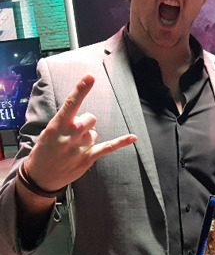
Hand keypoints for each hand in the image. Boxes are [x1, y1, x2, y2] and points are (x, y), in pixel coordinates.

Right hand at [24, 74, 136, 191]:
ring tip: (74, 147)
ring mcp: (81, 148)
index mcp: (57, 126)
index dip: (81, 90)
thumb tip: (83, 118)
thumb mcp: (48, 132)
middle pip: (91, 118)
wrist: (41, 177)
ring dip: (88, 136)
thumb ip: (65, 122)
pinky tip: (133, 137)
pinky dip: (121, 142)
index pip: (71, 104)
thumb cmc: (44, 151)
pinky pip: (109, 147)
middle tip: (73, 134)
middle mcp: (70, 135)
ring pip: (95, 132)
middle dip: (85, 122)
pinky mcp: (89, 158)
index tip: (90, 77)